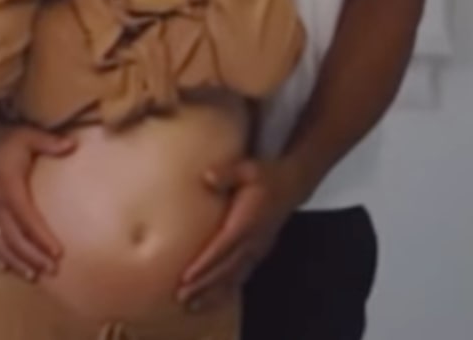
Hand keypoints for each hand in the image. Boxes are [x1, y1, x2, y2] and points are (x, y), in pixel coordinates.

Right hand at [0, 120, 75, 279]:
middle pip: (13, 238)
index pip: (27, 218)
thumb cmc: (6, 140)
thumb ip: (50, 142)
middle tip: (52, 270)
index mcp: (9, 187)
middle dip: (33, 256)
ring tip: (33, 276)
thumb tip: (73, 145)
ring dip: (15, 262)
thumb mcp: (28, 135)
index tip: (58, 252)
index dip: (41, 238)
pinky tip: (3, 267)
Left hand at [177, 157, 309, 309]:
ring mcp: (257, 249)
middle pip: (225, 268)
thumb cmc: (266, 176)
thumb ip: (227, 173)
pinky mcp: (258, 253)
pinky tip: (213, 299)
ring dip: (213, 293)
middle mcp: (253, 240)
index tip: (187, 277)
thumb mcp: (248, 168)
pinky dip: (226, 290)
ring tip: (192, 305)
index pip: (222, 247)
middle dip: (203, 284)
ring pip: (233, 277)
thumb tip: (207, 176)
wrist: (292, 185)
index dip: (205, 264)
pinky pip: (241, 277)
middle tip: (181, 297)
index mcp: (247, 221)